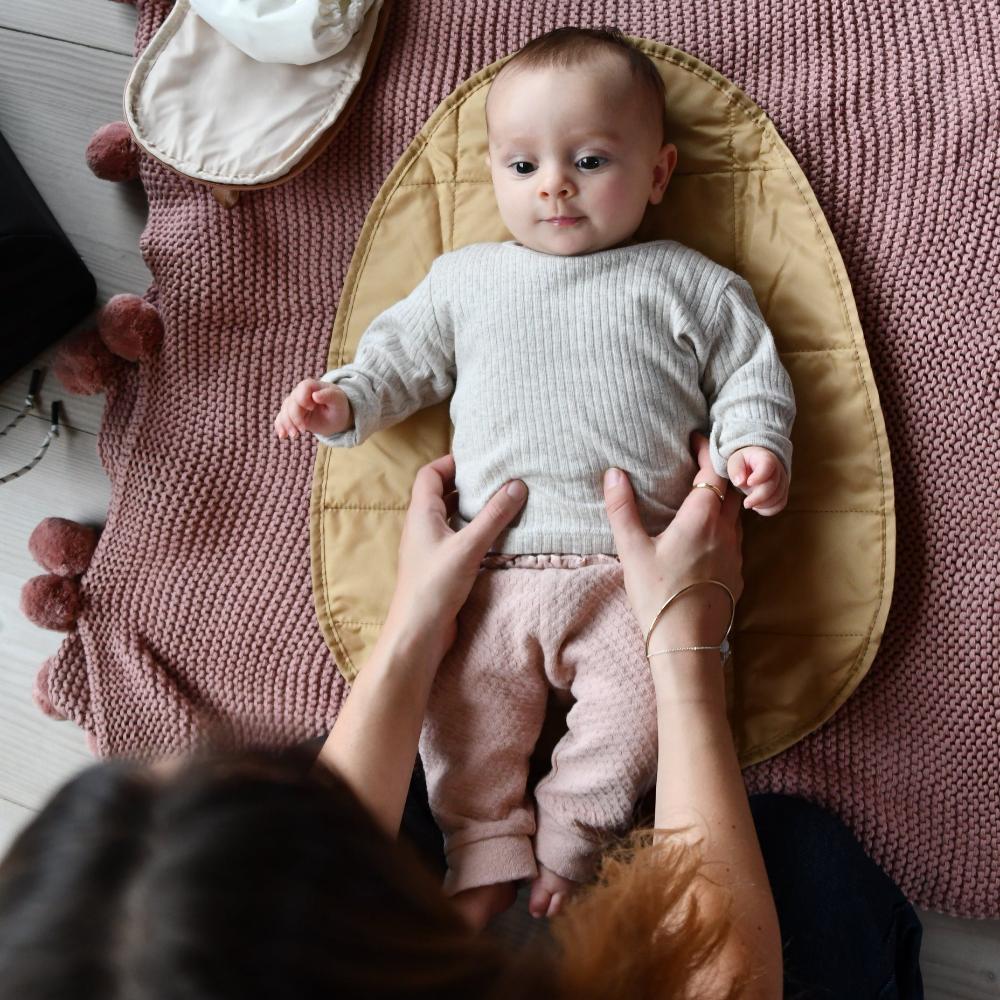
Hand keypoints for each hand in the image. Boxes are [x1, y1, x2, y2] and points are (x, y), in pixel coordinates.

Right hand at [274, 378, 352, 439]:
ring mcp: (293, 405)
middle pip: (291, 403)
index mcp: (311, 386)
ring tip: (294, 436)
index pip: (302, 388)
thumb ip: (329, 395)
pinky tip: (283, 435)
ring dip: (287, 424)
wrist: (336, 418)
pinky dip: (280, 427)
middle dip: (294, 417)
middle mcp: (299, 393)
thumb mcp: (338, 401)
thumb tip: (315, 396)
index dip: (303, 399)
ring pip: (284, 412)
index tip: (311, 408)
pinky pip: (281, 419)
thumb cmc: (338, 406)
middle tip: (303, 430)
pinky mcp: (291, 415)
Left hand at [383, 454, 527, 664]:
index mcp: (421, 513)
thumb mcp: (468, 546)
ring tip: (501, 502)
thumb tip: (517, 484)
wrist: (417, 633)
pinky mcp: (439, 566)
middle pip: (441, 493)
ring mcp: (429, 547)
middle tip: (496, 477)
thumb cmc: (434, 586)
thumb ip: (494, 515)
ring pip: (450, 517)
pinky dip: (473, 531)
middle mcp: (421, 526)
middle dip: (467, 483)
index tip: (479, 458)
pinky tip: (495, 536)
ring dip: (472, 509)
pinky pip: (456, 538)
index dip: (451, 462)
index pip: (430, 474)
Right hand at [603, 433, 742, 656]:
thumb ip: (622, 510)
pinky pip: (735, 537)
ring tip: (701, 491)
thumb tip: (613, 474)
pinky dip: (723, 524)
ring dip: (723, 497)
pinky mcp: (736, 574)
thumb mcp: (632, 551)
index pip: (714, 471)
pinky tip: (705, 533)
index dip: (708, 450)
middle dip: (719, 469)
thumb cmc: (658, 596)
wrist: (686, 644)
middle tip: (700, 458)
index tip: (695, 438)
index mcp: (702, 519)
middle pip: (732, 488)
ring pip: (735, 513)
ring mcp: (735, 553)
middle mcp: (725, 531)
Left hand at [726, 446, 787, 514]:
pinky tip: (757, 507)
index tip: (749, 482)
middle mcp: (778, 469)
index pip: (768, 465)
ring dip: (763, 505)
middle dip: (758, 497)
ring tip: (749, 503)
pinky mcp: (783, 492)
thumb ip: (736, 470)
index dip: (760, 476)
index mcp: (765, 458)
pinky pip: (780, 504)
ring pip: (778, 497)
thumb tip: (740, 482)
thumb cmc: (744, 463)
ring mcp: (782, 481)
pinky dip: (768, 510)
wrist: (756, 465)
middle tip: (746, 503)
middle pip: (773, 486)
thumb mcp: (736, 461)